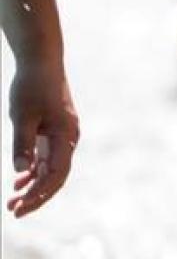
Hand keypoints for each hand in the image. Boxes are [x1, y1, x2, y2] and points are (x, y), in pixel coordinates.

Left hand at [6, 60, 77, 217]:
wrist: (41, 61)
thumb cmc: (31, 87)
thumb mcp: (22, 116)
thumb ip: (22, 144)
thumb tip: (21, 172)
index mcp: (66, 135)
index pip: (55, 175)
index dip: (38, 195)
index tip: (18, 208)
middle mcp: (68, 138)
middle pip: (56, 176)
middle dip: (35, 196)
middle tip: (12, 212)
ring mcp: (62, 135)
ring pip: (51, 169)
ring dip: (33, 186)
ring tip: (12, 201)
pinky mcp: (54, 130)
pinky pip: (46, 158)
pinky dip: (33, 172)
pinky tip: (18, 182)